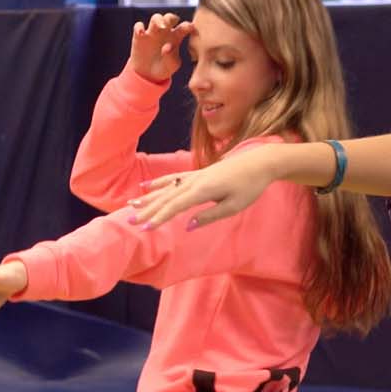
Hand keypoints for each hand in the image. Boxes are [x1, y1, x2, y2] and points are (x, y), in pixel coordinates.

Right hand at [126, 12, 192, 82]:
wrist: (147, 75)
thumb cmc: (164, 68)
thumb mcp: (171, 67)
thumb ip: (171, 57)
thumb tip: (167, 47)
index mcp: (177, 36)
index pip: (184, 26)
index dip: (187, 25)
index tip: (190, 28)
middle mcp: (165, 31)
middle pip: (169, 17)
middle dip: (170, 18)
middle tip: (169, 26)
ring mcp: (152, 32)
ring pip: (156, 18)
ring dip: (158, 20)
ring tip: (160, 27)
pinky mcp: (139, 36)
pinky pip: (138, 25)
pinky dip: (139, 27)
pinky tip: (141, 33)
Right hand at [130, 146, 282, 228]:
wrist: (260, 162)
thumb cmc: (250, 186)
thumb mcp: (233, 206)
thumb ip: (209, 216)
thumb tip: (187, 226)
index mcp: (203, 190)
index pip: (175, 206)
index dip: (159, 218)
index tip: (144, 229)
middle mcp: (194, 181)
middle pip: (166, 197)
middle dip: (147, 210)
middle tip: (130, 221)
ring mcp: (194, 176)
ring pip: (166, 188)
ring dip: (148, 198)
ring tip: (131, 205)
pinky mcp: (197, 173)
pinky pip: (172, 179)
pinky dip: (158, 183)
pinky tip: (146, 186)